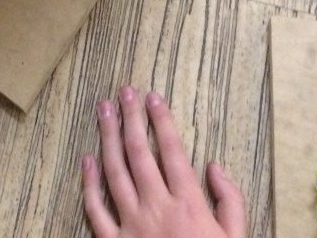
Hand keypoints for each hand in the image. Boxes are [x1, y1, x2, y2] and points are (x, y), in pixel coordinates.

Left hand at [82, 87, 245, 237]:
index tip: (153, 96)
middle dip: (130, 117)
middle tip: (123, 91)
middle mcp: (157, 208)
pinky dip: (89, 183)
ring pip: (114, 171)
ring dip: (107, 137)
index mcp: (189, 204)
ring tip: (103, 109)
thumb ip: (230, 200)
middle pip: (138, 152)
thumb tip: (213, 164)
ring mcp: (132, 226)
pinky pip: (96, 210)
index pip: (171, 150)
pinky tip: (87, 160)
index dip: (160, 120)